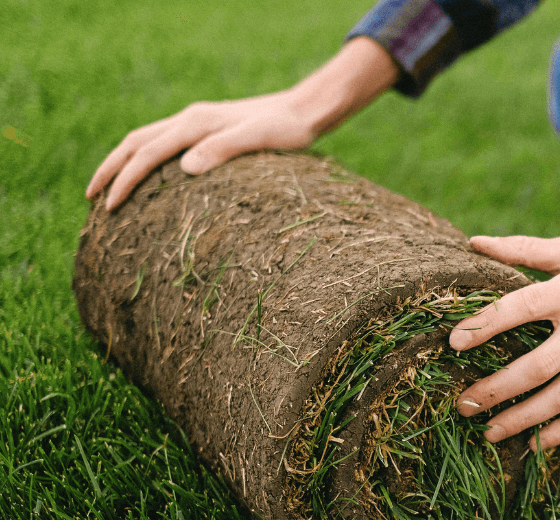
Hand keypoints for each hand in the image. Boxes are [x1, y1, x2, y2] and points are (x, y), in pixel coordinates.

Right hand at [86, 92, 317, 209]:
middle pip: (135, 142)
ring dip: (123, 163)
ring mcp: (198, 122)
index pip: (147, 152)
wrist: (306, 110)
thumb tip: (186, 167)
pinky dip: (146, 159)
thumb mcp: (259, 139)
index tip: (109, 206)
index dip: (125, 179)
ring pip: (146, 140)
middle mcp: (191, 119)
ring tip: (109, 190)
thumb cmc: (287, 129)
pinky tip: (149, 178)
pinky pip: (165, 143)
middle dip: (110, 169)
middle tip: (91, 199)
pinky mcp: (208, 129)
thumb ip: (223, 149)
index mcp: (196, 123)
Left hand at [449, 235, 559, 450]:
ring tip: (489, 431)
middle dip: (495, 389)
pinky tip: (533, 444)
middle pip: (536, 367)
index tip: (453, 344)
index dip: (484, 326)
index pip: (519, 309)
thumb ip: (523, 249)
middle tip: (463, 403)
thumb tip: (474, 242)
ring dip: (521, 419)